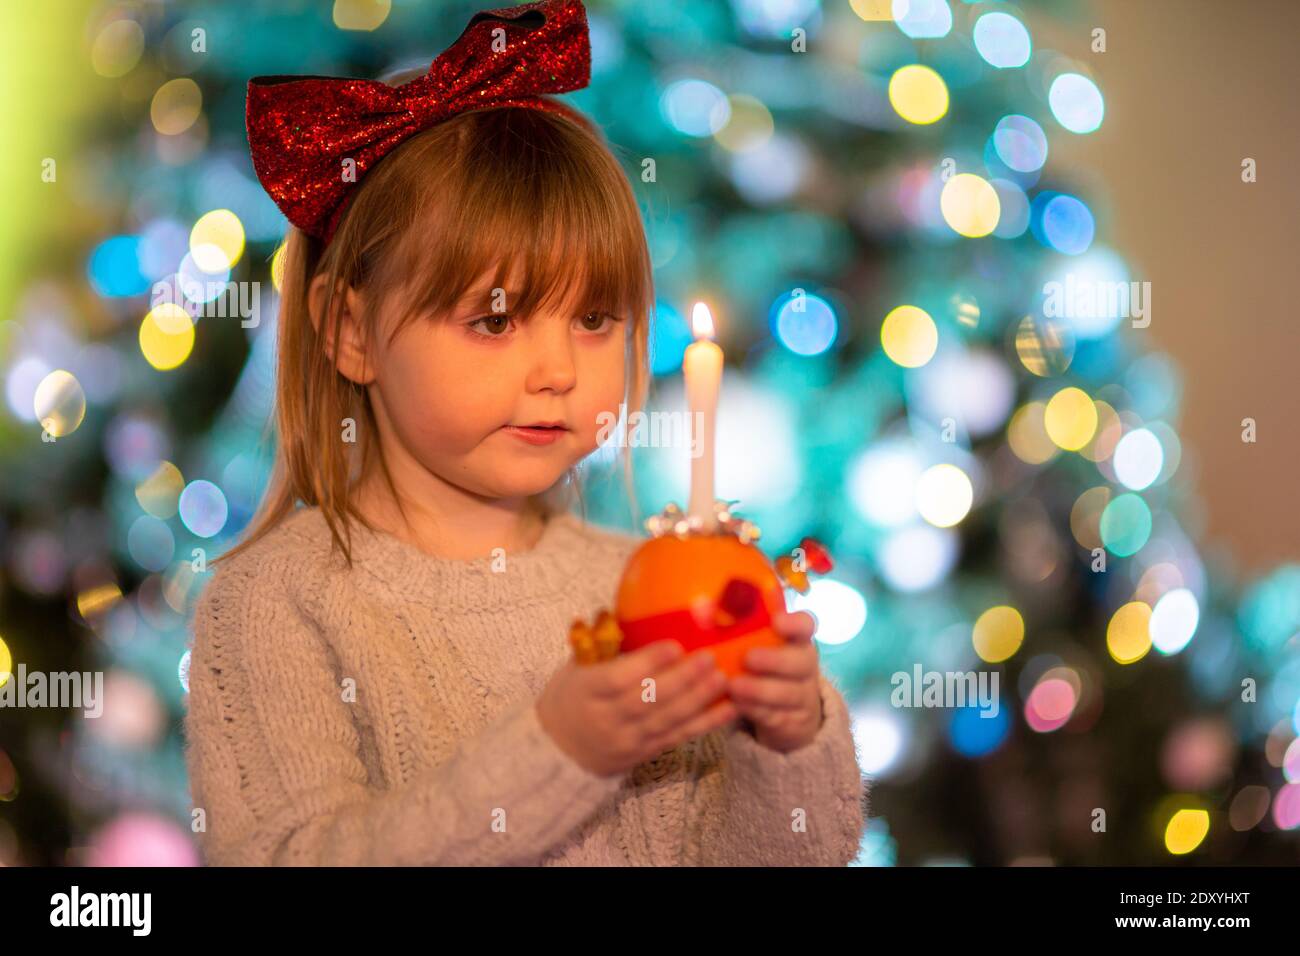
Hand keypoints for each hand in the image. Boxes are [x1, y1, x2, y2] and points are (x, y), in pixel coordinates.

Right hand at [536, 639, 739, 777]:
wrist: (559, 749)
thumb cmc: (571, 696)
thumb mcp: (575, 667)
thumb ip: (602, 643)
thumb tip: (630, 603)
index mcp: (586, 691)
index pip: (617, 679)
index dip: (647, 663)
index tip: (674, 645)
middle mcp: (607, 718)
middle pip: (648, 700)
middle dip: (682, 679)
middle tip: (709, 657)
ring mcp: (628, 739)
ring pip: (667, 720)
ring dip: (698, 699)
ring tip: (722, 678)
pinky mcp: (646, 753)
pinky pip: (679, 737)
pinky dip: (706, 724)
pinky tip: (729, 708)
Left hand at [727, 610, 823, 753]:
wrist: (785, 711)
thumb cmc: (761, 667)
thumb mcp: (754, 646)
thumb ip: (736, 625)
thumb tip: (703, 606)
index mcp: (795, 639)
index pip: (805, 625)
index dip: (794, 623)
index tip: (776, 621)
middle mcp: (804, 664)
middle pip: (801, 661)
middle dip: (774, 660)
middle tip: (748, 658)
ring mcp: (802, 695)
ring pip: (789, 692)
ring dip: (760, 689)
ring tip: (734, 686)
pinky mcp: (793, 721)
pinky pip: (776, 715)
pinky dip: (755, 710)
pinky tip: (736, 704)